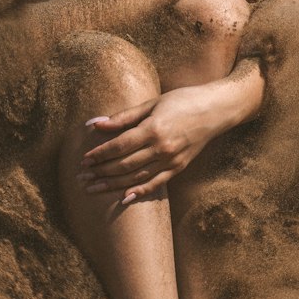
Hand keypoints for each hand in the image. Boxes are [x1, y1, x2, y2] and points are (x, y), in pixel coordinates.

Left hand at [77, 86, 219, 203]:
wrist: (217, 110)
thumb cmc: (183, 100)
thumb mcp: (152, 103)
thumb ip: (123, 117)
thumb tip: (95, 124)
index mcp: (153, 129)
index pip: (119, 146)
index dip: (100, 154)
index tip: (84, 160)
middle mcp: (162, 148)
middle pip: (124, 165)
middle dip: (101, 172)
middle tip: (81, 178)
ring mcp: (171, 160)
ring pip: (136, 178)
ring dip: (112, 185)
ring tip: (93, 188)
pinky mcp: (179, 167)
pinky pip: (156, 184)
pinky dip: (139, 192)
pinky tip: (123, 198)